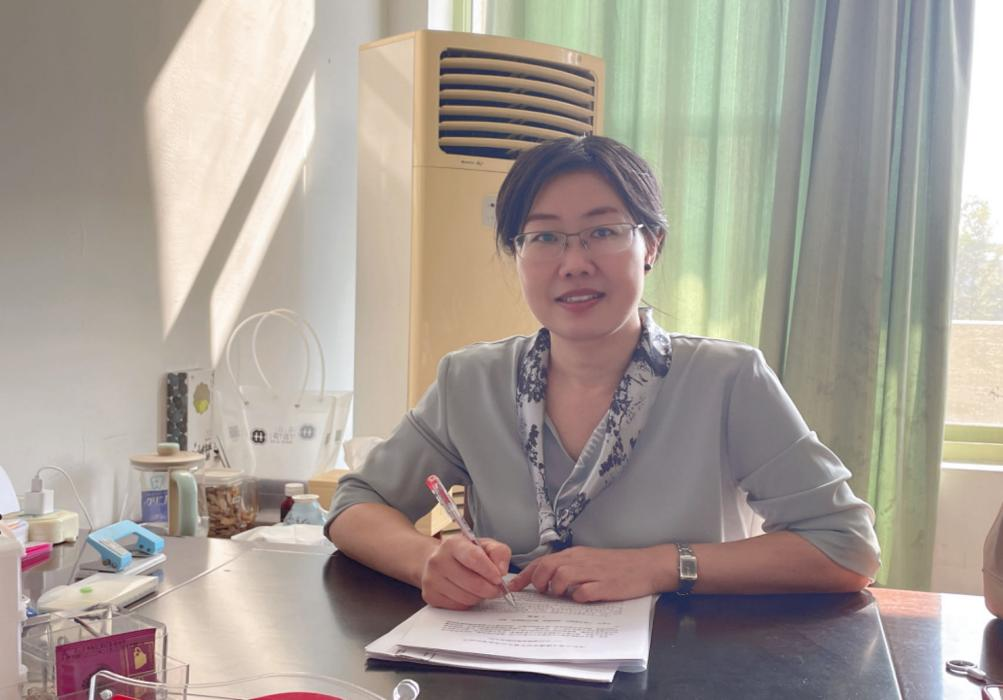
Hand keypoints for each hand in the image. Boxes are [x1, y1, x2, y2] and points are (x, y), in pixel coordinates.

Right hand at [420, 536, 511, 609]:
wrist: (440, 561)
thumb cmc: (465, 554)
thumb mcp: (484, 545)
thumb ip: (499, 553)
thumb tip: (501, 570)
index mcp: (452, 544)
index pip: (474, 558)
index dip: (490, 571)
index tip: (500, 578)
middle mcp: (438, 560)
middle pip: (472, 582)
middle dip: (490, 588)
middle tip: (497, 588)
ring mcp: (432, 579)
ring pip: (467, 598)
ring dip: (480, 597)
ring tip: (481, 588)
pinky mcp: (431, 596)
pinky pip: (458, 606)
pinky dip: (468, 603)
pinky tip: (468, 592)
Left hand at [509, 546, 667, 602]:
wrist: (647, 565)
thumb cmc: (619, 565)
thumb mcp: (590, 560)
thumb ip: (570, 567)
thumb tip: (547, 579)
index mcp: (575, 554)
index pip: (543, 561)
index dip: (526, 575)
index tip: (514, 586)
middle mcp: (581, 560)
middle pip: (547, 567)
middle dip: (538, 582)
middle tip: (543, 592)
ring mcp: (592, 573)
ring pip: (561, 578)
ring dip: (556, 590)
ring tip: (563, 596)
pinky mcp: (605, 586)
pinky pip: (583, 593)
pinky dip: (578, 598)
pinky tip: (584, 598)